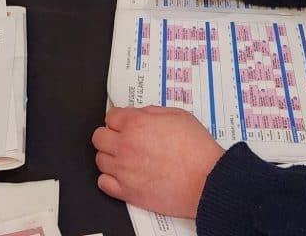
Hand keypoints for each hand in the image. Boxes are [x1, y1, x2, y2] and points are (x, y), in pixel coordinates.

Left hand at [92, 106, 223, 218]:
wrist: (206, 180)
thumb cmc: (197, 150)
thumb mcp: (178, 115)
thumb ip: (152, 112)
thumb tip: (140, 114)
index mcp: (136, 124)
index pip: (110, 116)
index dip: (119, 119)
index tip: (123, 123)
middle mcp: (125, 145)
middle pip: (99, 137)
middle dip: (109, 135)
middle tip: (121, 139)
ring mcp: (123, 170)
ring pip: (100, 159)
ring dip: (110, 157)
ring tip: (125, 158)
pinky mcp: (127, 191)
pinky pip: (103, 183)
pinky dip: (110, 179)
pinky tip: (122, 175)